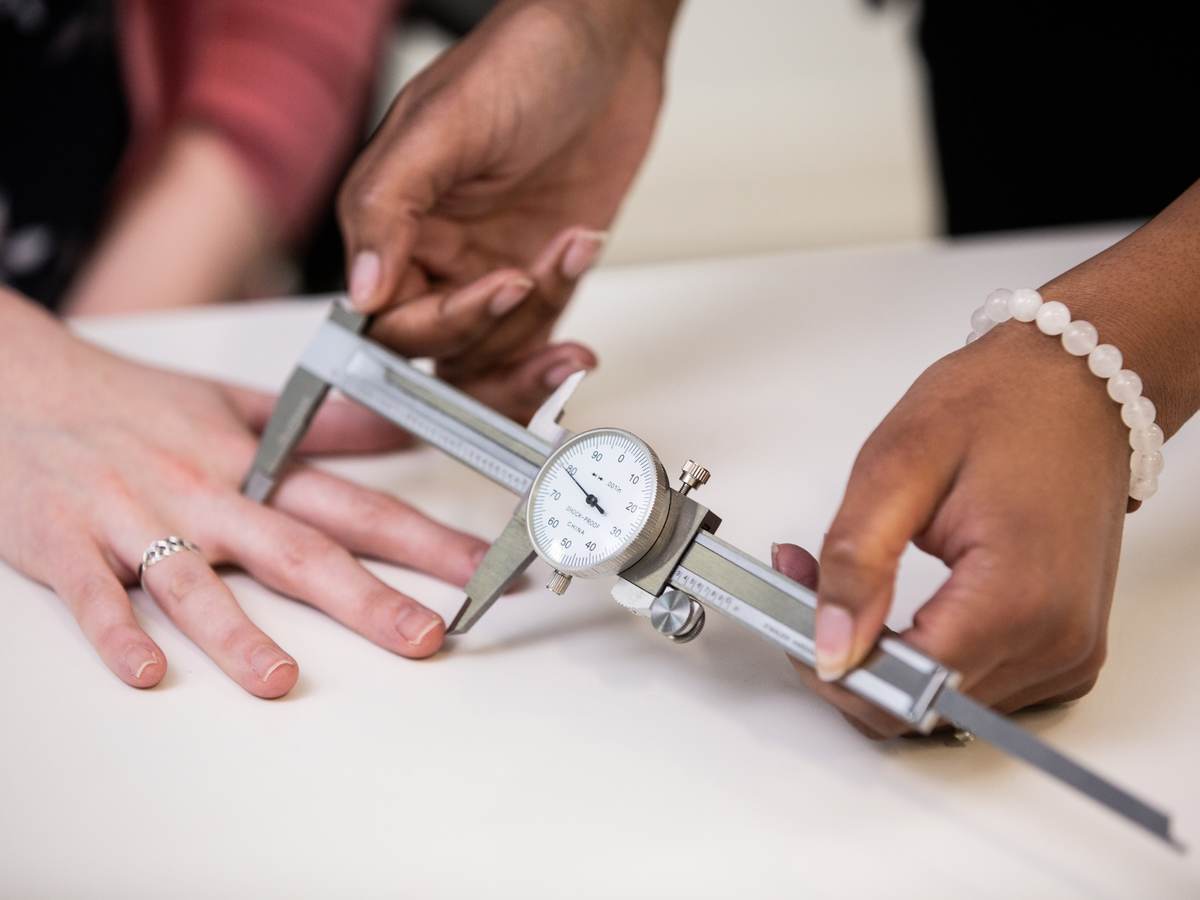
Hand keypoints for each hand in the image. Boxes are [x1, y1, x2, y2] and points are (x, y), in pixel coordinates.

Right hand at [0, 292, 487, 697]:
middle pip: (297, 550)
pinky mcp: (67, 543)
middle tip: (423, 636)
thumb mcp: (236, 402)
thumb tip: (402, 422)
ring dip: (238, 633)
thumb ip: (323, 424)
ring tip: (282, 679)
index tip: (482, 571)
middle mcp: (207, 493)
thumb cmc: (133, 400)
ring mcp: (136, 519)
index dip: (427, 539)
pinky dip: (118, 633)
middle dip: (366, 597)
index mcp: (253, 464)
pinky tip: (146, 673)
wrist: (17, 382)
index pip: (356, 506)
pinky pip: (95, 595)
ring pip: (195, 581)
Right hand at [337, 0, 678, 422]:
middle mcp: (433, 255)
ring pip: (489, 355)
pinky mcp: (539, 276)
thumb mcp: (443, 123)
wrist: (606, 40)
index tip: (495, 289)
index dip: (439, 322)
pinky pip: (535, 335)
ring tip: (569, 251)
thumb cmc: (524, 57)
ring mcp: (487, 270)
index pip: (389, 317)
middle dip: (489, 328)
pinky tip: (580, 249)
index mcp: (392, 221)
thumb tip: (361, 292)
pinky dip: (561, 317)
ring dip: (535, 324)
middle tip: (528, 280)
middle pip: (438, 349)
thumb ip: (387, 206)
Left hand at [773, 324, 1128, 736]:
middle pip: (918, 704)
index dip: (833, 662)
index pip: (904, 690)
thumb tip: (829, 647)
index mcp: (1017, 599)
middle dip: (846, 654)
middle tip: (805, 580)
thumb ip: (855, 564)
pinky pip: (974, 683)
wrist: (1077, 386)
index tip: (792, 610)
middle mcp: (1055, 642)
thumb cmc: (1003, 406)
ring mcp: (1067, 652)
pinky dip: (925, 652)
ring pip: (941, 700)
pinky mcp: (1065, 649)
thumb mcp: (896, 466)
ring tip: (852, 575)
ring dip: (882, 654)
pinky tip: (899, 601)